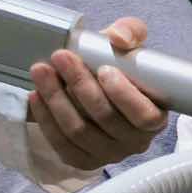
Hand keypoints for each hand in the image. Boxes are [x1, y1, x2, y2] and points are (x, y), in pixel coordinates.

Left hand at [27, 17, 168, 170]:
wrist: (94, 86)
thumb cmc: (117, 68)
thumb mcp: (129, 45)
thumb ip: (130, 32)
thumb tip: (118, 38)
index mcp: (155, 118)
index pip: (145, 116)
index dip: (123, 94)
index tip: (103, 68)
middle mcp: (136, 142)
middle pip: (106, 119)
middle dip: (80, 85)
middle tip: (61, 56)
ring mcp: (110, 154)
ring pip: (79, 131)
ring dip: (57, 99)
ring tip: (41, 70)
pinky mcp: (83, 160)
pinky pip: (61, 144)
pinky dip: (46, 119)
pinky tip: (36, 95)